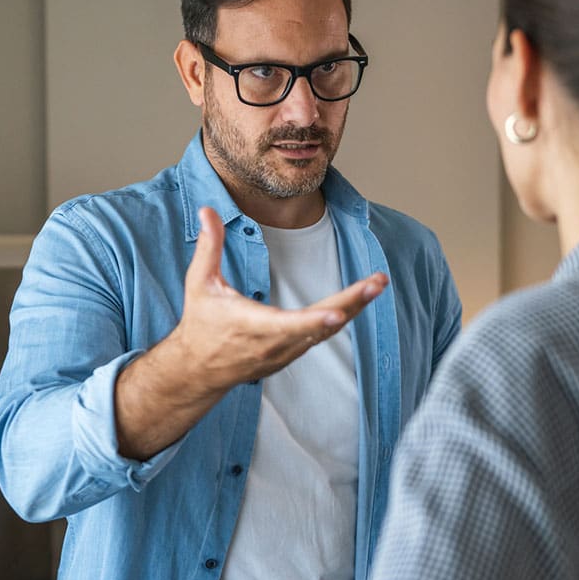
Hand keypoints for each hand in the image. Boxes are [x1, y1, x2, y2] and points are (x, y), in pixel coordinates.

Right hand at [115, 207, 386, 459]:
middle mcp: (276, 343)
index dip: (314, 320)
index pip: (289, 324)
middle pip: (322, 324)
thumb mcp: (200, 283)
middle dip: (353, 302)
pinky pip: (323, 334)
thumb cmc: (201, 324)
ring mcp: (287, 351)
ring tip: (377, 285)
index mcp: (254, 325)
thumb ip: (209, 246)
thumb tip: (207, 210)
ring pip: (328, 329)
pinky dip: (343, 317)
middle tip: (378, 282)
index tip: (338, 313)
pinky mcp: (293, 354)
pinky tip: (360, 300)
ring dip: (355, 307)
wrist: (200, 369)